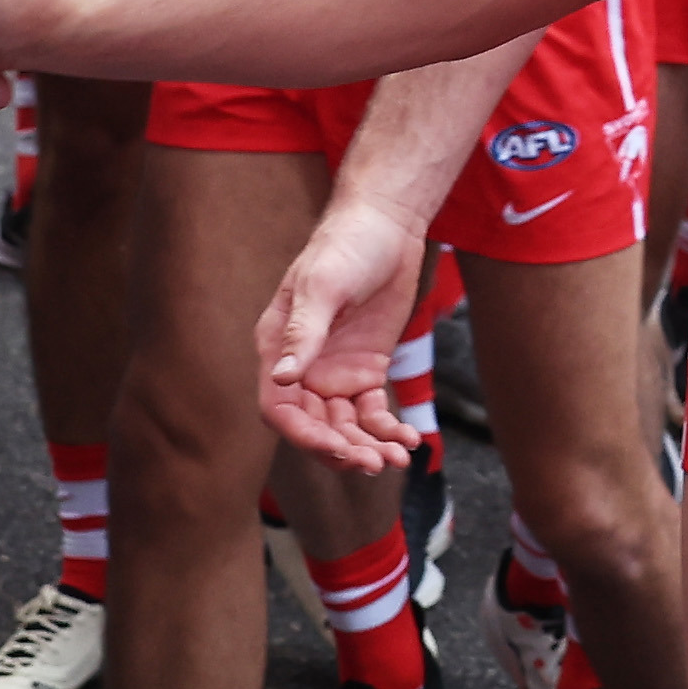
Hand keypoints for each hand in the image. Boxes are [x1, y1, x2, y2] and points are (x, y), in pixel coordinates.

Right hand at [256, 195, 430, 471]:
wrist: (387, 225)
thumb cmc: (345, 247)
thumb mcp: (323, 287)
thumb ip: (304, 333)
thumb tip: (283, 377)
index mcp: (277, 348)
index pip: (279, 407)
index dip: (305, 435)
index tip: (339, 449)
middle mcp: (302, 367)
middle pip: (314, 426)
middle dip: (343, 450)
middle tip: (376, 463)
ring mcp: (334, 372)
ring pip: (345, 426)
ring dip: (368, 447)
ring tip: (398, 459)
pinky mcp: (366, 370)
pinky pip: (372, 412)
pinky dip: (388, 429)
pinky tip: (410, 441)